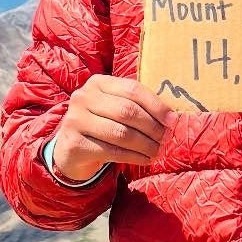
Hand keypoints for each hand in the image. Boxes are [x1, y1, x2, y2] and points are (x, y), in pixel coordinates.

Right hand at [51, 76, 174, 182]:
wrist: (70, 149)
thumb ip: (137, 106)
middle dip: (152, 127)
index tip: (172, 120)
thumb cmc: (101, 125)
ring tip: (158, 151)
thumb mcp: (114, 108)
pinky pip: (113, 151)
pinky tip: (146, 159)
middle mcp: (83, 98)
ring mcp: (76, 120)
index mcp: (97, 83)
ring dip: (146, 144)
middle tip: (166, 138)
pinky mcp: (75, 144)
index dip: (156, 105)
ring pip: (121, 133)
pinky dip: (134, 157)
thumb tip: (170, 118)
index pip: (132, 90)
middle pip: (128, 111)